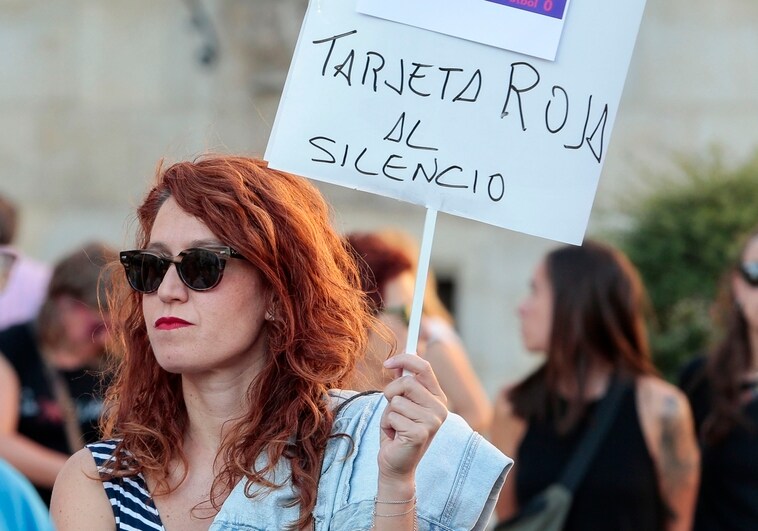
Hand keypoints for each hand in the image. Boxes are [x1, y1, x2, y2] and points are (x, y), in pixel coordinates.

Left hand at [377, 353, 447, 484]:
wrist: (396, 464)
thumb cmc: (397, 431)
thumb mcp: (400, 403)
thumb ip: (401, 383)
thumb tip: (396, 363)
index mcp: (437, 397)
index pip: (424, 367)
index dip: (404, 359)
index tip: (386, 363)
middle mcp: (440, 408)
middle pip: (407, 382)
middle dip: (390, 393)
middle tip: (392, 409)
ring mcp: (432, 422)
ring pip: (396, 400)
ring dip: (388, 413)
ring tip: (395, 426)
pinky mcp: (420, 434)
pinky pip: (392, 416)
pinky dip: (387, 425)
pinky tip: (395, 437)